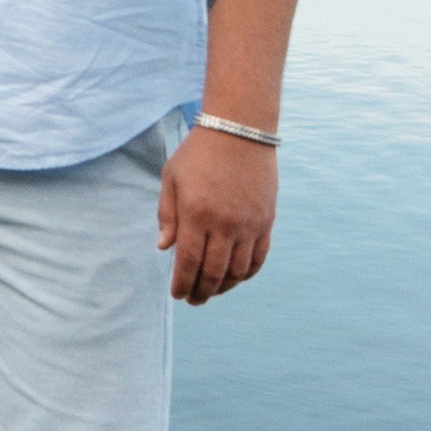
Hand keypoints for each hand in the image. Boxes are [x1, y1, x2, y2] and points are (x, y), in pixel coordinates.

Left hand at [157, 128, 276, 304]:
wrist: (239, 130)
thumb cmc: (198, 153)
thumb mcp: (171, 178)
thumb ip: (167, 215)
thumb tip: (164, 249)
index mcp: (196, 214)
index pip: (188, 263)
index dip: (182, 284)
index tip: (177, 294)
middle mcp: (224, 224)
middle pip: (213, 273)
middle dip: (201, 292)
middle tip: (193, 300)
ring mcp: (249, 224)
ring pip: (238, 271)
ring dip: (224, 287)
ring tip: (211, 291)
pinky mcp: (266, 221)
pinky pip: (258, 259)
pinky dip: (246, 274)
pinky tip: (235, 278)